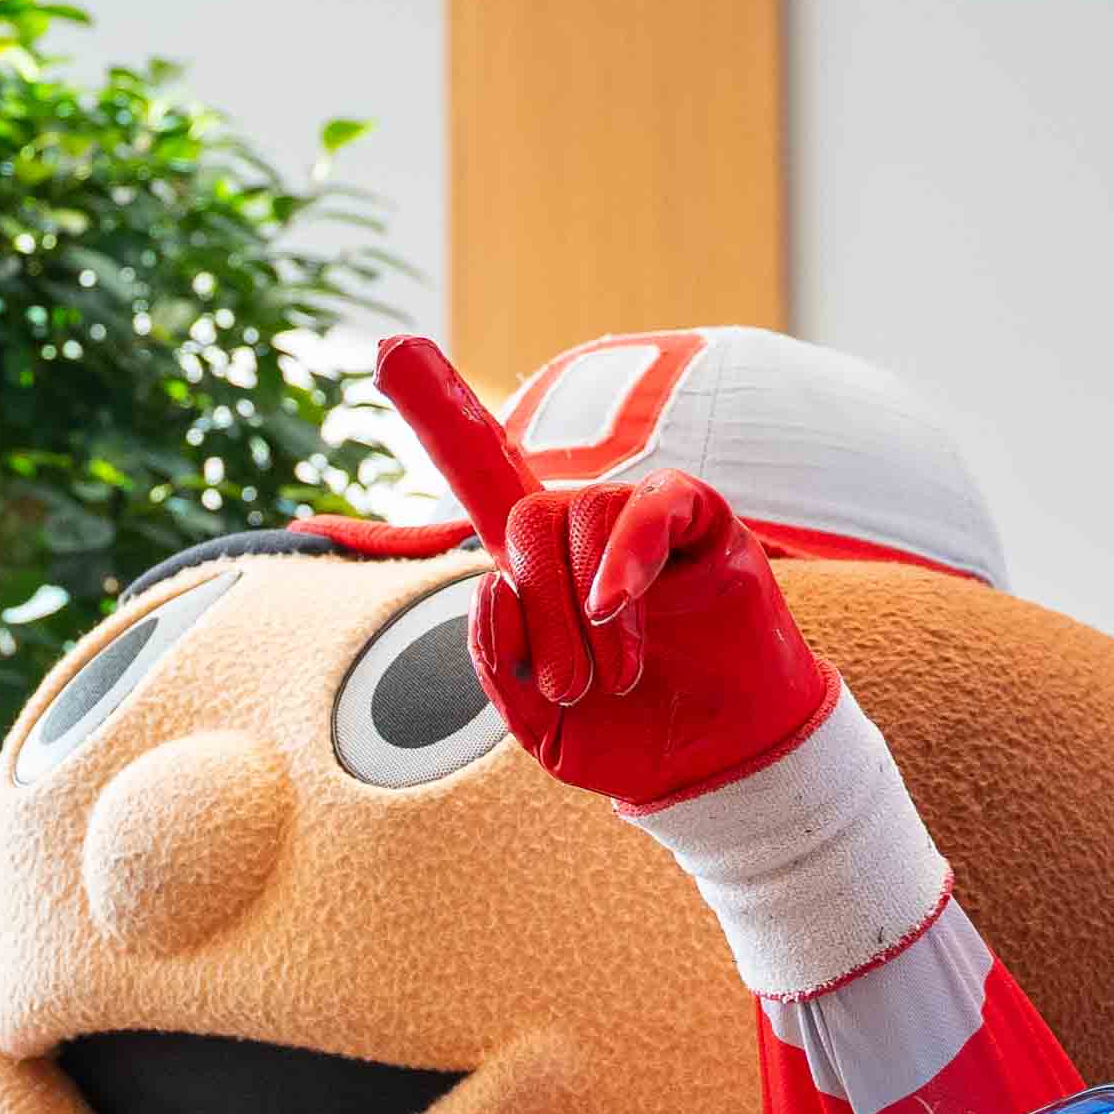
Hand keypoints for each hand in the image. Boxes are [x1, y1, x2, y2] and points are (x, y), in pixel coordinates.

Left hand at [372, 333, 841, 811]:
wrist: (723, 764)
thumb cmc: (634, 737)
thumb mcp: (542, 727)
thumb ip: (497, 665)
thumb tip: (493, 589)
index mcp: (541, 573)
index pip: (484, 479)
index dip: (441, 414)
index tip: (390, 349)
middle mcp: (586, 535)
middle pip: (528, 518)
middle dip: (537, 609)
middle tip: (568, 688)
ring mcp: (644, 524)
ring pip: (584, 511)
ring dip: (585, 608)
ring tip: (615, 679)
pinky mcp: (704, 523)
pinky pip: (657, 504)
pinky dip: (626, 552)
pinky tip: (616, 604)